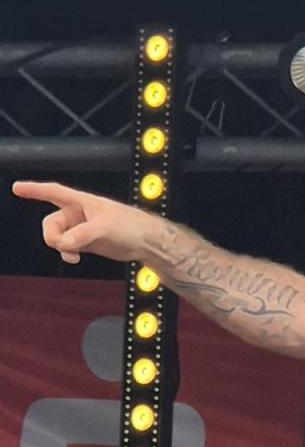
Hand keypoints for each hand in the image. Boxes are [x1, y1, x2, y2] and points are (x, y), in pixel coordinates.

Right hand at [10, 180, 157, 265]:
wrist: (145, 242)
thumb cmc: (129, 226)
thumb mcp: (103, 228)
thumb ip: (81, 235)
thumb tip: (64, 244)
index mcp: (81, 201)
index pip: (53, 192)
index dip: (34, 190)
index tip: (16, 187)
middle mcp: (78, 214)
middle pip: (50, 223)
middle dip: (52, 235)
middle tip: (62, 245)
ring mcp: (81, 229)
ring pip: (57, 237)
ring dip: (60, 247)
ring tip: (73, 254)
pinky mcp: (86, 243)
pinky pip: (67, 247)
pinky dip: (67, 253)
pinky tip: (74, 258)